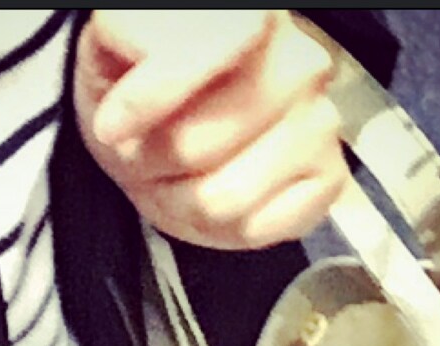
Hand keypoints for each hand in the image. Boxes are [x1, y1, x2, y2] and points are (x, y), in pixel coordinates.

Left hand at [73, 10, 346, 249]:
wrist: (170, 120)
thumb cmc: (141, 80)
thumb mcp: (115, 43)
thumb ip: (130, 35)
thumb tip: (142, 75)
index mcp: (252, 13)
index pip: (220, 45)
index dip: (156, 95)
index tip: (112, 127)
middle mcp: (300, 62)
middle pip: (200, 145)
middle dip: (152, 163)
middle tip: (141, 154)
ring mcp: (319, 123)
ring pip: (224, 200)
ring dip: (179, 202)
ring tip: (172, 178)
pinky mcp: (328, 179)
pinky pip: (258, 230)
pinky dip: (220, 230)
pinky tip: (213, 200)